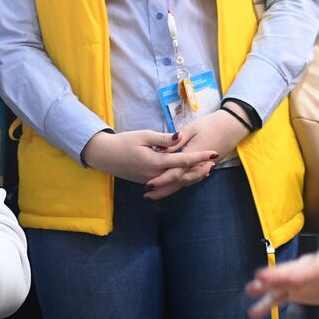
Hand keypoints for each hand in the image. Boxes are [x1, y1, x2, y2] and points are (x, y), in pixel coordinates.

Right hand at [80, 129, 217, 189]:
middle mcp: (156, 175)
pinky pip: (168, 182)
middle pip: (184, 175)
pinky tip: (187, 173)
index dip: (200, 157)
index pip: (184, 160)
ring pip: (177, 181)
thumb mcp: (143, 135)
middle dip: (200, 169)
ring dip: (192, 176)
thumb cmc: (123, 142)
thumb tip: (181, 138)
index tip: (214, 153)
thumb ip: (164, 138)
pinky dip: (180, 178)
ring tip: (205, 169)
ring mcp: (152, 180)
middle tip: (214, 163)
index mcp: (156, 162)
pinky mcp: (148, 182)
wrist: (104, 156)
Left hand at [143, 110, 246, 198]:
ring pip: (185, 183)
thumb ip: (177, 141)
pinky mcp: (204, 167)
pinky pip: (191, 179)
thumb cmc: (211, 124)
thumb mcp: (192, 128)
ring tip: (155, 194)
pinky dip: (180, 184)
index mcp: (193, 155)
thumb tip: (161, 150)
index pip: (175, 172)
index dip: (162, 180)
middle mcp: (198, 165)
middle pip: (179, 182)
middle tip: (147, 196)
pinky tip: (171, 186)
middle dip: (163, 190)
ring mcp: (203, 168)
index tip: (149, 185)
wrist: (232, 126)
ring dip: (170, 189)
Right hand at [246, 245, 318, 318]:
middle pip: (291, 270)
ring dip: (266, 287)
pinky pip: (280, 297)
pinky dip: (267, 304)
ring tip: (249, 289)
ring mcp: (299, 278)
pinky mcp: (295, 291)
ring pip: (280, 283)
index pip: (314, 268)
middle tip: (260, 277)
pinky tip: (254, 312)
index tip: (290, 280)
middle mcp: (307, 267)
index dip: (302, 274)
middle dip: (277, 275)